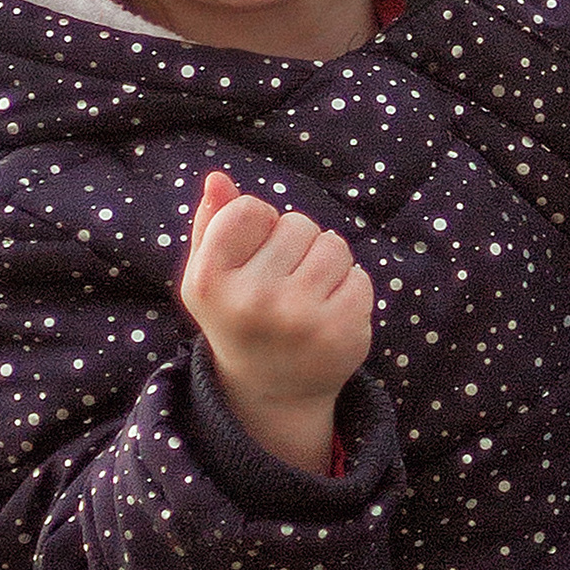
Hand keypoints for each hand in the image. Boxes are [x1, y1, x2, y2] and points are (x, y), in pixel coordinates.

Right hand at [179, 168, 373, 476]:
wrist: (271, 391)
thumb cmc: (238, 316)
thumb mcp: (211, 275)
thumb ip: (212, 223)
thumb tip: (218, 178)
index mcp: (209, 282)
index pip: (249, 209)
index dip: (258, 223)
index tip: (253, 253)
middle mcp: (252, 301)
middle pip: (297, 224)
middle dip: (296, 244)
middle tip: (282, 282)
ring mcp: (299, 318)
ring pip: (334, 245)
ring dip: (326, 261)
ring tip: (306, 293)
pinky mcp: (341, 332)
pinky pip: (359, 277)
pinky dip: (349, 288)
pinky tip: (327, 313)